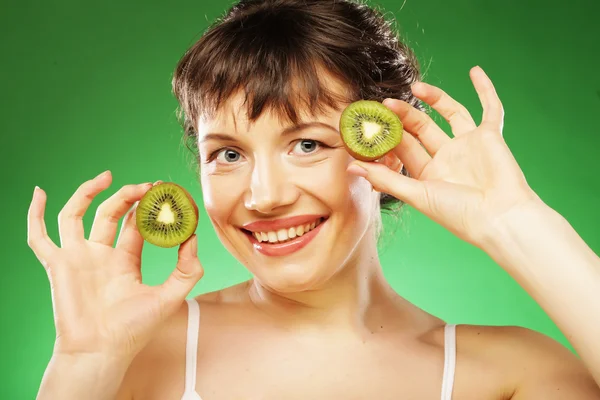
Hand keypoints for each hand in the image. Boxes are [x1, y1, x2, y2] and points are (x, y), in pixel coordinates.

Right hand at [27, 172, 202, 361]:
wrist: (103, 351)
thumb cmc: (134, 330)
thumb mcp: (170, 297)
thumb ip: (187, 269)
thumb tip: (193, 237)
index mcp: (125, 260)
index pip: (136, 224)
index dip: (149, 207)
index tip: (164, 191)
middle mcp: (101, 255)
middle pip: (111, 213)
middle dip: (128, 196)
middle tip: (148, 185)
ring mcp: (78, 257)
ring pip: (77, 214)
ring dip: (89, 193)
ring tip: (108, 176)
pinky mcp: (58, 265)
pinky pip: (39, 237)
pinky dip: (34, 214)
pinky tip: (39, 193)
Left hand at [347, 66, 541, 246]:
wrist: (500, 218)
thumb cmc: (459, 214)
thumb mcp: (417, 195)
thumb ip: (386, 178)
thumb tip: (352, 167)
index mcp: (427, 174)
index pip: (402, 148)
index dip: (386, 135)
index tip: (369, 122)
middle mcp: (446, 158)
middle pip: (421, 129)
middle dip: (404, 115)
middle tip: (386, 102)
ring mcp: (468, 146)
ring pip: (449, 113)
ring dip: (434, 98)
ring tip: (415, 87)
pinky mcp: (490, 137)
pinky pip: (490, 109)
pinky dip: (485, 90)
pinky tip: (475, 72)